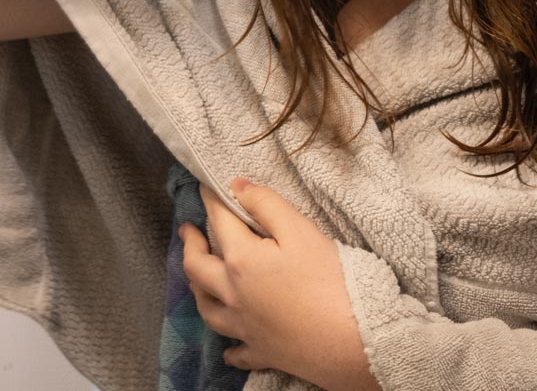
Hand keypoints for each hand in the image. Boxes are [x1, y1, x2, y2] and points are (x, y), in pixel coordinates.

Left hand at [181, 180, 377, 390]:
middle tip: (187, 230)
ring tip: (198, 277)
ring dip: (198, 288)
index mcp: (241, 260)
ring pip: (207, 309)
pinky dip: (227, 345)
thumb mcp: (300, 230)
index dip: (211, 200)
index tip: (204, 186)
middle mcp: (232, 295)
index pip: (220, 221)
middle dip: (190, 244)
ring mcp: (243, 327)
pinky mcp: (260, 351)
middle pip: (198, 268)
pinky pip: (234, 350)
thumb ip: (266, 204)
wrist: (348, 339)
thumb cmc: (327, 279)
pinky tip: (228, 346)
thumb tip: (237, 187)